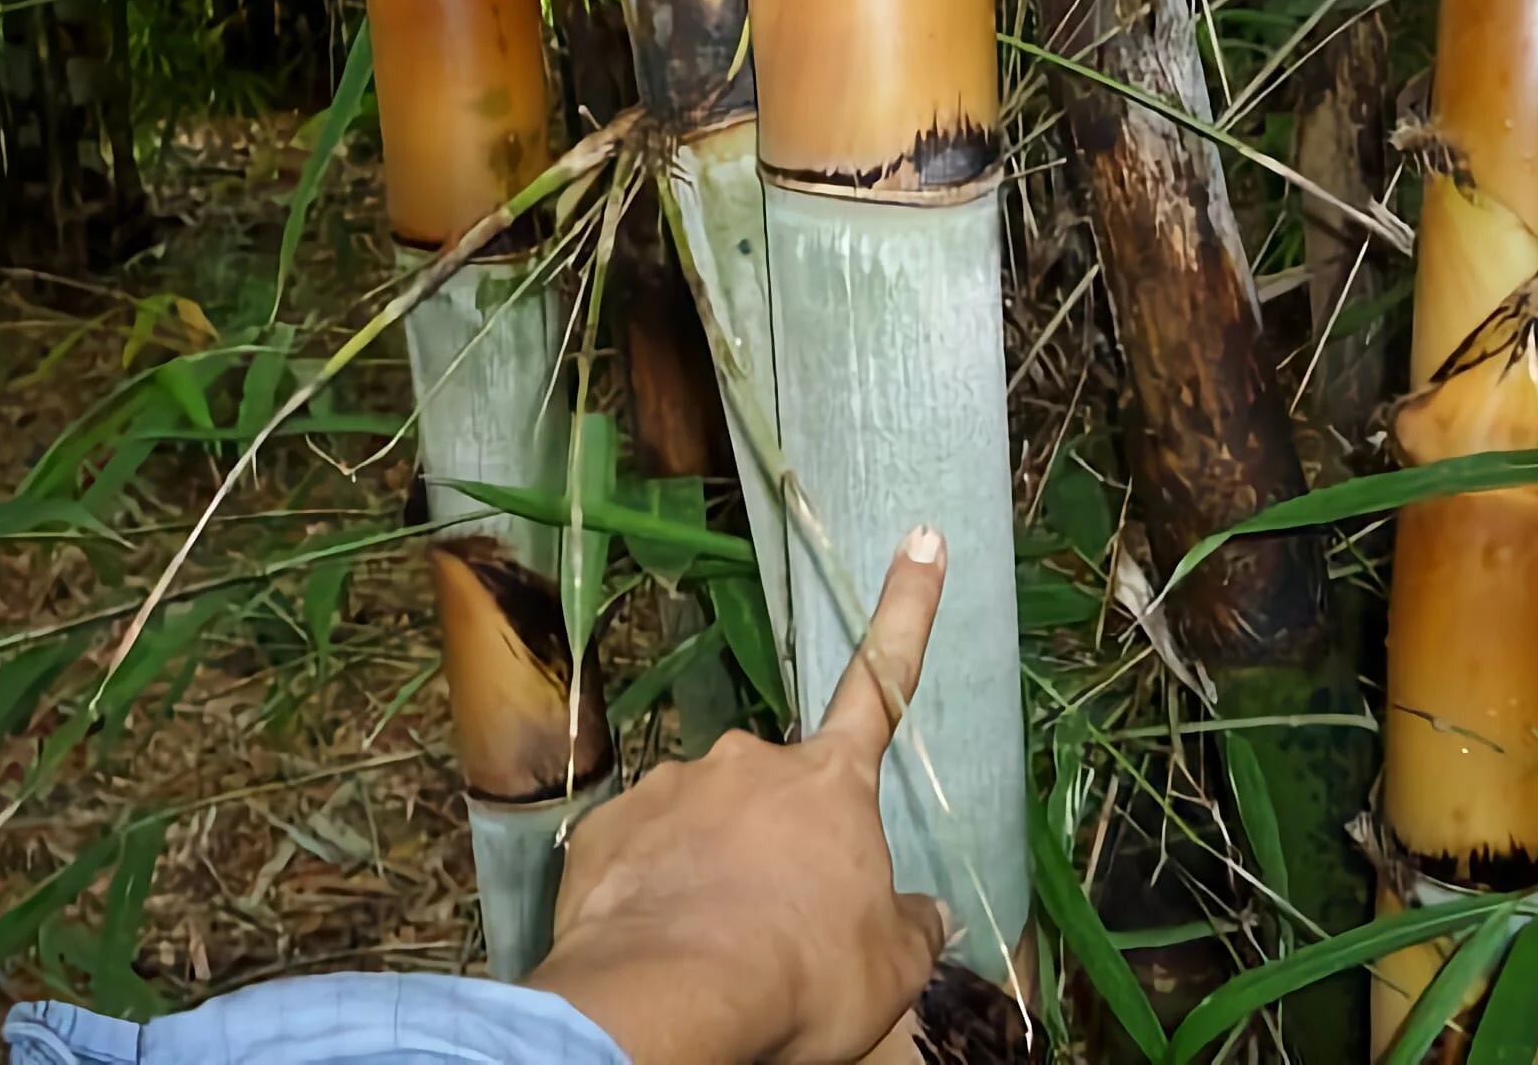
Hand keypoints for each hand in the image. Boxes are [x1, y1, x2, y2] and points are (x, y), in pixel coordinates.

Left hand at [527, 528, 951, 1063]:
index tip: (920, 538)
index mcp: (832, 783)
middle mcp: (752, 763)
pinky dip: (648, 890)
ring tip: (713, 945)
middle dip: (778, 841)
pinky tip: (655, 940)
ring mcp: (673, 786)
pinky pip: (638, 853)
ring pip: (702, 822)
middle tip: (778, 923)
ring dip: (710, 868)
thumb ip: (913, 928)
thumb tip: (930, 914)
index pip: (884, 683)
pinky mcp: (606, 827)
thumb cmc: (801, 977)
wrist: (669, 1000)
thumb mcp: (890, 969)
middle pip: (778, 791)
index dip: (907, 610)